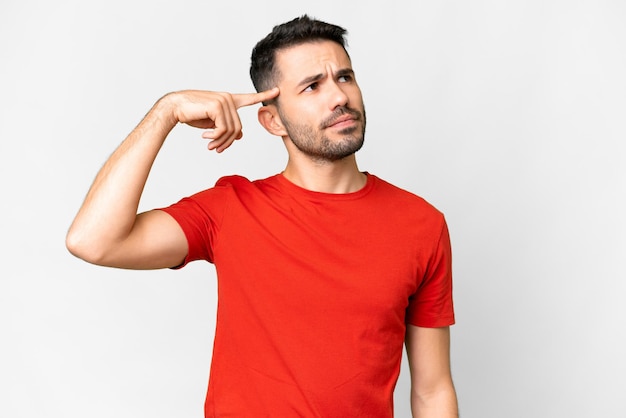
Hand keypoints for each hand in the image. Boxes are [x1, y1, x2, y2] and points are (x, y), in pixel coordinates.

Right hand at [163, 88, 278, 151]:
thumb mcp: (212, 124)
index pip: (249, 98)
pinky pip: (223, 129)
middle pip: (238, 128)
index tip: (277, 91)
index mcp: (229, 100)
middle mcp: (228, 98)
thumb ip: (227, 127)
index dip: (263, 96)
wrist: (174, 108)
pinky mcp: (218, 105)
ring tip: (209, 145)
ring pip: (232, 130)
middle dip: (228, 142)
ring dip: (220, 142)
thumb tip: (240, 136)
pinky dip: (215, 137)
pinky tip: (205, 136)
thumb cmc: (191, 114)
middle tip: (215, 149)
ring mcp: (224, 100)